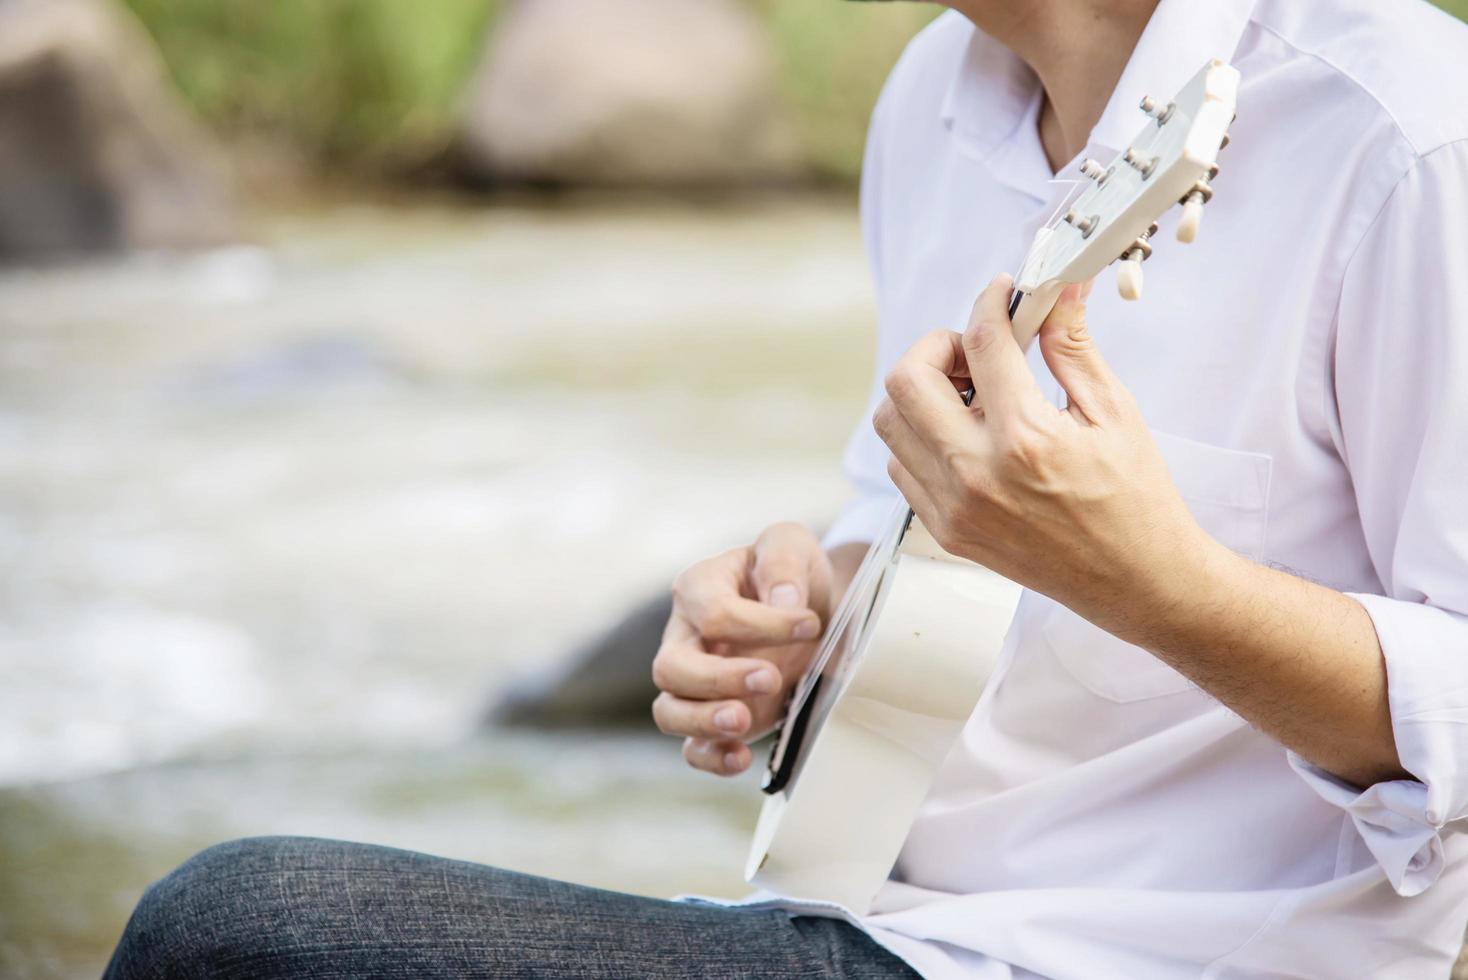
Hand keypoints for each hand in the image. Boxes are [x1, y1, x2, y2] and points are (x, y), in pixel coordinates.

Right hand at [652, 523, 832, 776]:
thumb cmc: (793, 574)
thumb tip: (782, 602)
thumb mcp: (792, 545)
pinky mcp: (711, 717)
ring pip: (669, 710)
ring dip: (704, 721)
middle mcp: (684, 636)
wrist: (811, 608)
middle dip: (718, 678)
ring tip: (743, 721)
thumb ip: (783, 562)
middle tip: (770, 677)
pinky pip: (692, 747)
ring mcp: (693, 682)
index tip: (810, 623)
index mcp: (698, 587)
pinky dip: (711, 757)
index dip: (761, 623)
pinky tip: (741, 758)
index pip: (712, 613)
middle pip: (671, 666)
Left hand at [872, 274, 1206, 634]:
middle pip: (906, 380)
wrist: (1136, 580)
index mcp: (1025, 438)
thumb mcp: (1114, 411)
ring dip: (922, 393)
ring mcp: (953, 507)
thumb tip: (1059, 289)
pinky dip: (922, 437)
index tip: (1002, 293)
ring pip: (891, 423)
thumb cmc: (1136, 498)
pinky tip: (966, 436)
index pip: (981, 343)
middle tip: (976, 351)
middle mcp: (976, 474)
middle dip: (938, 347)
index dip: (990, 303)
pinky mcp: (946, 530)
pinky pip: (902, 466)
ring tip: (972, 395)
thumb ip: (1073, 346)